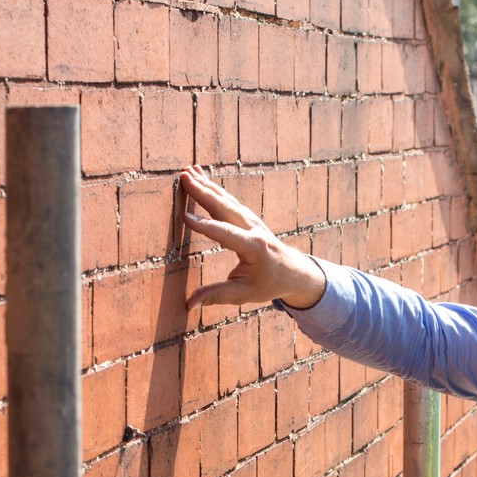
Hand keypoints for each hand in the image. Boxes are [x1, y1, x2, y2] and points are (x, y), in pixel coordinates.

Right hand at [180, 165, 326, 311]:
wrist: (293, 272)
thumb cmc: (268, 284)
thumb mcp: (244, 295)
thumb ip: (216, 297)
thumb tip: (188, 305)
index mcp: (254, 248)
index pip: (225, 234)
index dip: (205, 226)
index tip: (185, 216)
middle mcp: (253, 229)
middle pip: (225, 207)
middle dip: (203, 191)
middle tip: (183, 177)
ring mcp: (252, 220)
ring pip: (227, 199)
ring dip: (206, 184)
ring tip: (187, 172)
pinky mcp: (249, 217)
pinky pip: (229, 200)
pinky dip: (214, 188)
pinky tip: (201, 177)